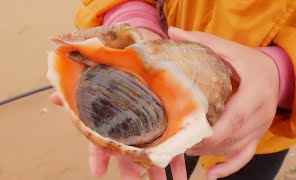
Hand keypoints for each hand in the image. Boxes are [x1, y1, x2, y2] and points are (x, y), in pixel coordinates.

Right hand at [50, 92, 186, 179]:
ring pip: (152, 156)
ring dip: (156, 174)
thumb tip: (54, 96)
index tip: (98, 172)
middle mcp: (133, 132)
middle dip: (130, 171)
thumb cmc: (126, 84)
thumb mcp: (103, 83)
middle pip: (129, 155)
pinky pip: (175, 149)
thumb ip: (80, 91)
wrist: (154, 74)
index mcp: (117, 125)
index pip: (103, 142)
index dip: (99, 157)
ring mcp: (153, 133)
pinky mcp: (171, 131)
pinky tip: (180, 177)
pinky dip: (178, 165)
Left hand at [168, 27, 278, 178]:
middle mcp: (260, 115)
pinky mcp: (256, 136)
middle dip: (203, 142)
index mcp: (255, 94)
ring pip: (233, 149)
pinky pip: (245, 157)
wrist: (276, 73)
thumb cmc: (252, 61)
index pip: (234, 120)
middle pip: (230, 138)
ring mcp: (259, 128)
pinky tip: (211, 175)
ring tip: (185, 149)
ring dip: (209, 152)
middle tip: (177, 140)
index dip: (211, 132)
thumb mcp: (230, 49)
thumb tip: (172, 32)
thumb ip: (203, 42)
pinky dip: (229, 167)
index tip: (187, 134)